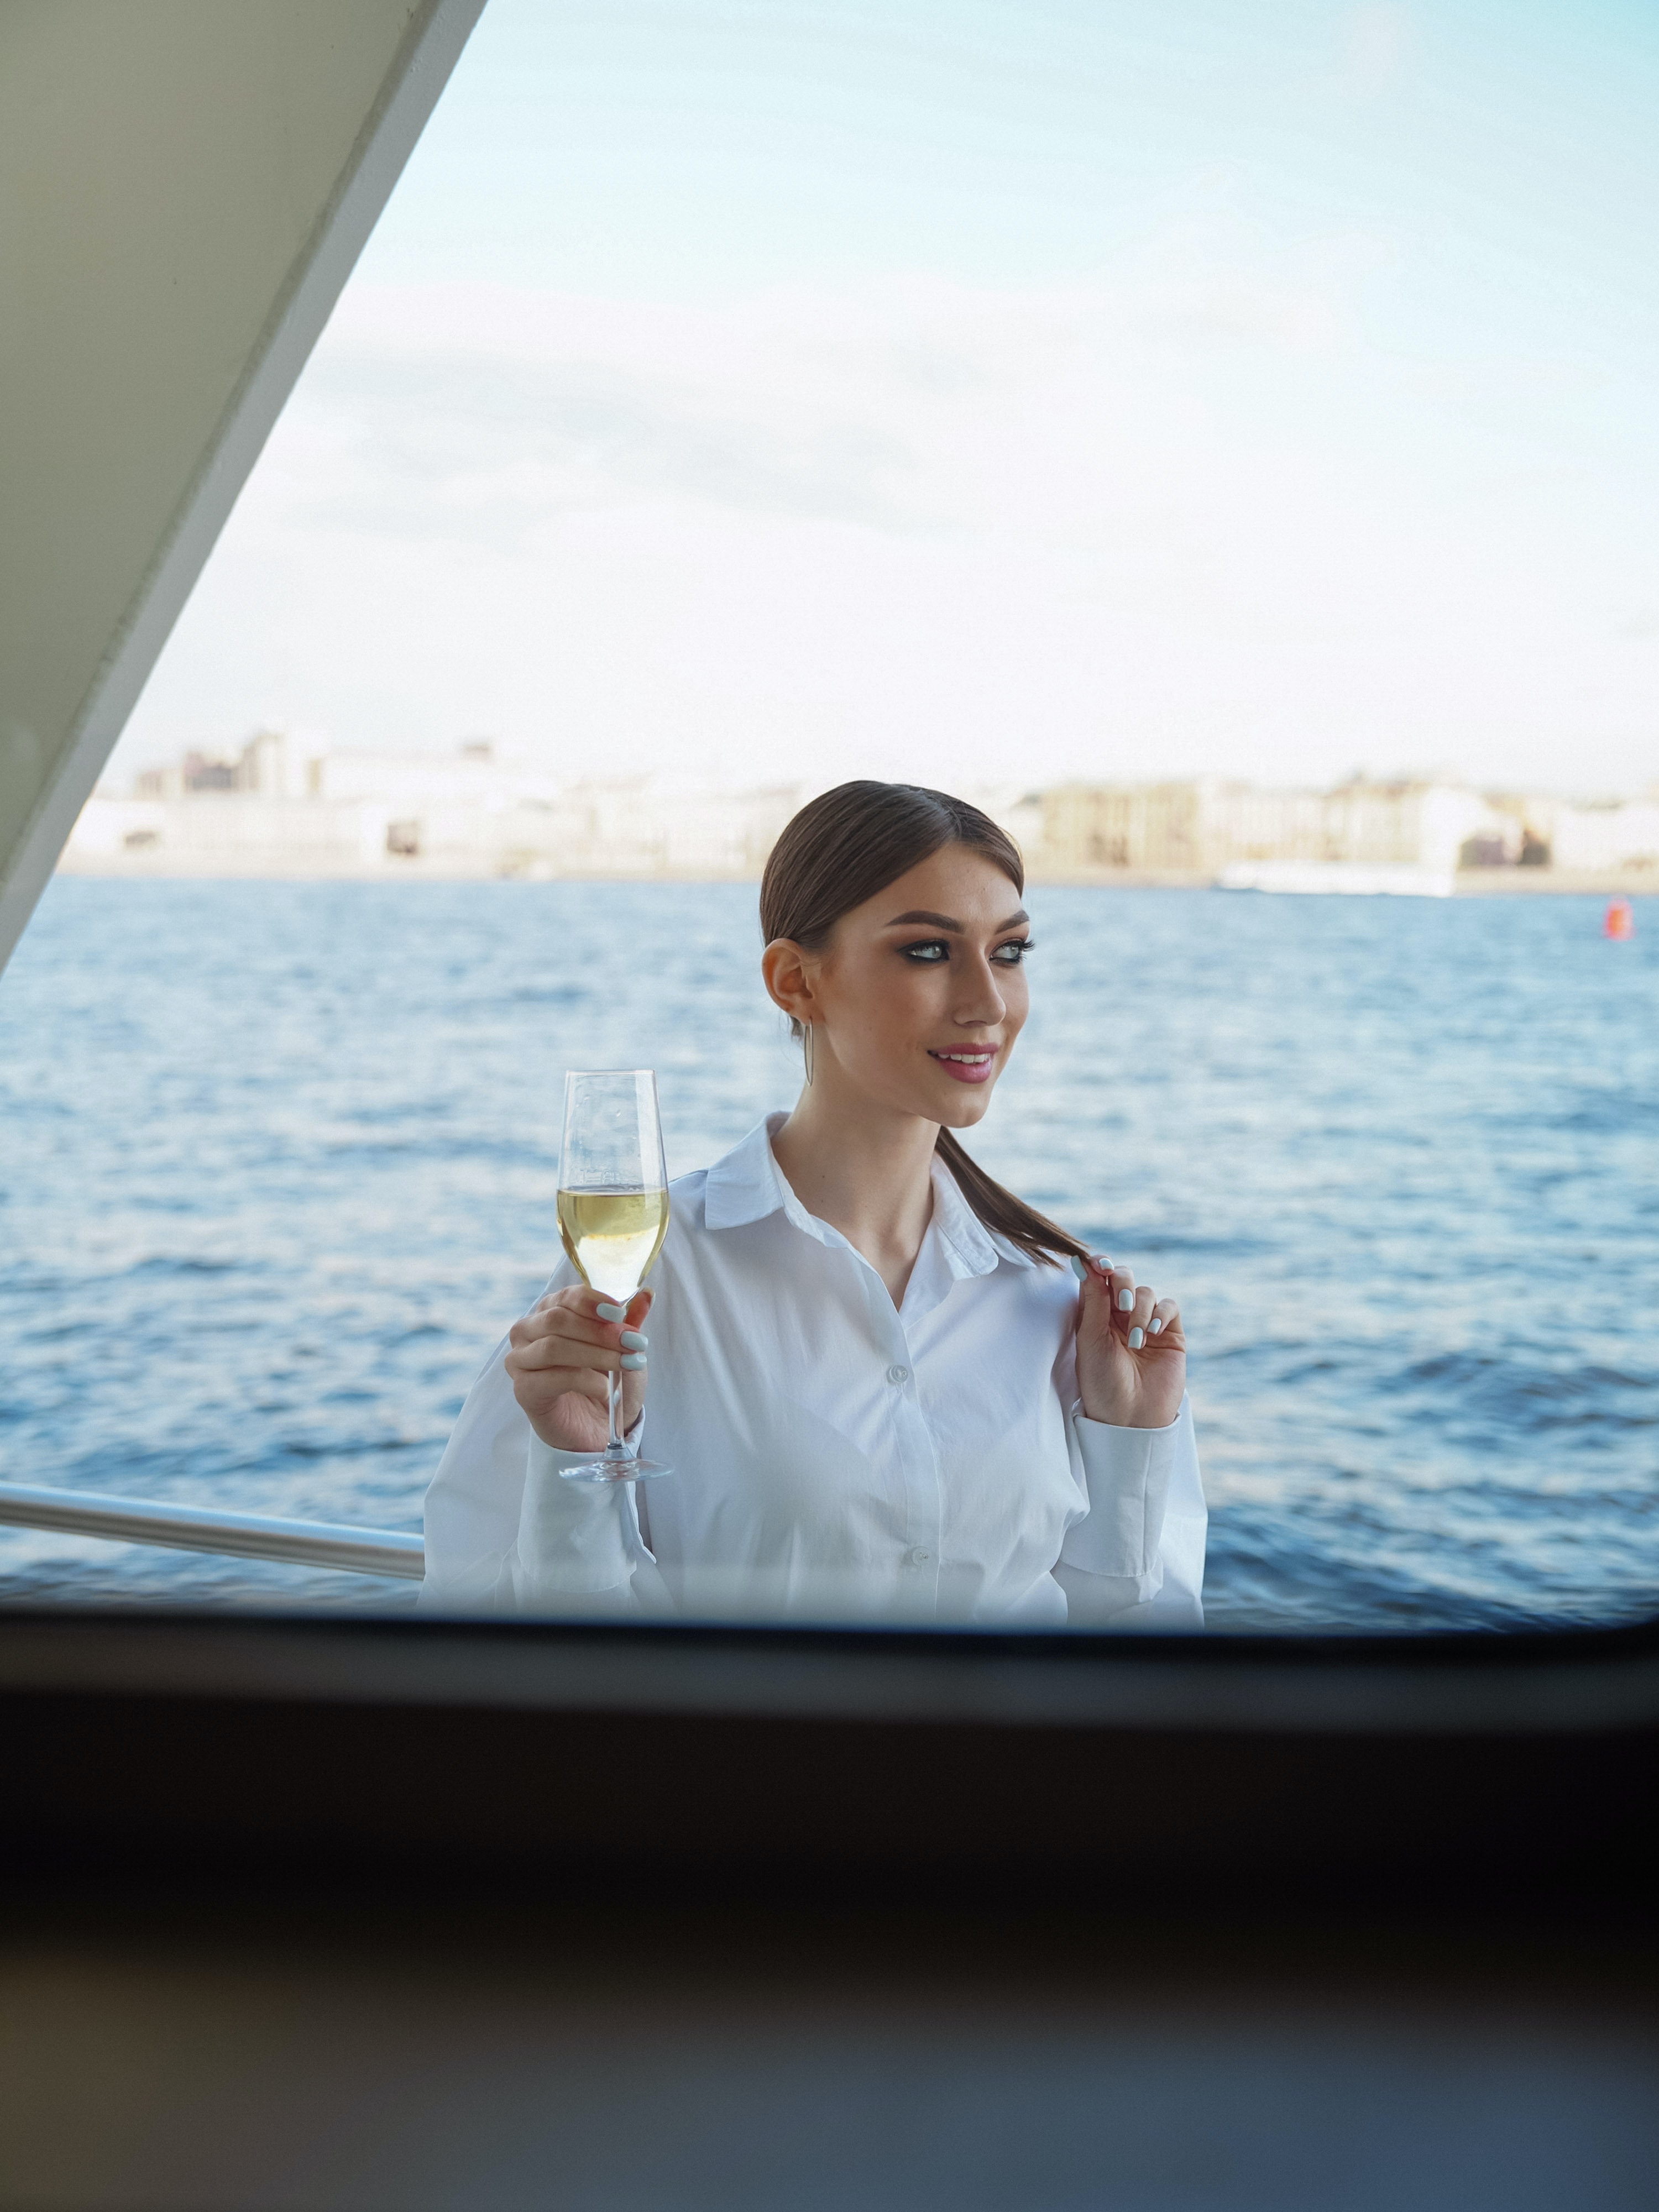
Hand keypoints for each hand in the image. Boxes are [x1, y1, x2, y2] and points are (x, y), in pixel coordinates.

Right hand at [505, 1284, 653, 1453]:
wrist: (596, 1427)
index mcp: (550, 1312)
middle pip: (557, 1319)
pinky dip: (584, 1381)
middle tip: (633, 1343)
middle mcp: (528, 1331)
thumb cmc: (606, 1381)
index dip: (593, 1302)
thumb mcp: (623, 1349)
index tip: (621, 1313)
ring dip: (596, 1354)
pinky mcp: (523, 1390)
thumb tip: (647, 1294)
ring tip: (626, 1364)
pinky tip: (605, 1389)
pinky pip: (552, 1378)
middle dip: (600, 1331)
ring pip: (553, 1347)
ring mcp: (520, 1361)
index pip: (566, 1297)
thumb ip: (629, 1321)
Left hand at [1073, 1257, 1185, 1429]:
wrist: (1129, 1416)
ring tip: (1135, 1340)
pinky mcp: (1170, 1334)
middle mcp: (1120, 1316)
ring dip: (1139, 1310)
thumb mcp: (1091, 1338)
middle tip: (1120, 1303)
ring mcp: (1146, 1323)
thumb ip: (1093, 1299)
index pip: (1098, 1278)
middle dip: (1122, 1283)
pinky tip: (1151, 1332)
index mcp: (1095, 1315)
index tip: (1099, 1263)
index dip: (1099, 1265)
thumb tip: (1085, 1261)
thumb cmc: (1102, 1381)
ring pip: (1146, 1292)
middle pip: (1123, 1277)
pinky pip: (1169, 1306)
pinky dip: (1160, 1313)